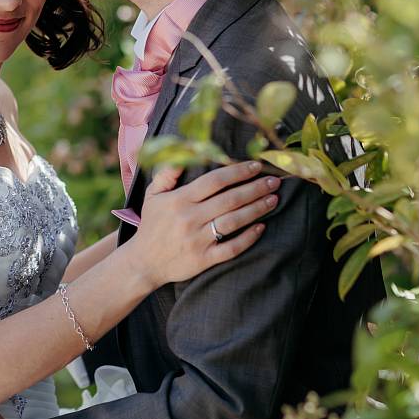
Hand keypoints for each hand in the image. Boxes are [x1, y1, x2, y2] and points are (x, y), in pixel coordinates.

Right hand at [134, 161, 279, 288]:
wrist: (144, 262)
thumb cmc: (152, 225)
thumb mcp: (152, 196)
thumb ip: (167, 174)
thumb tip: (184, 156)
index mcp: (179, 200)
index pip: (214, 181)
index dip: (237, 171)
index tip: (256, 166)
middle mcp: (190, 218)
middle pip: (229, 199)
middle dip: (255, 188)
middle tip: (275, 181)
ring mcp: (197, 240)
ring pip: (233, 221)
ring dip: (257, 209)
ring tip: (274, 199)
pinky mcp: (203, 260)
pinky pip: (231, 248)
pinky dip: (248, 238)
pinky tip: (261, 228)